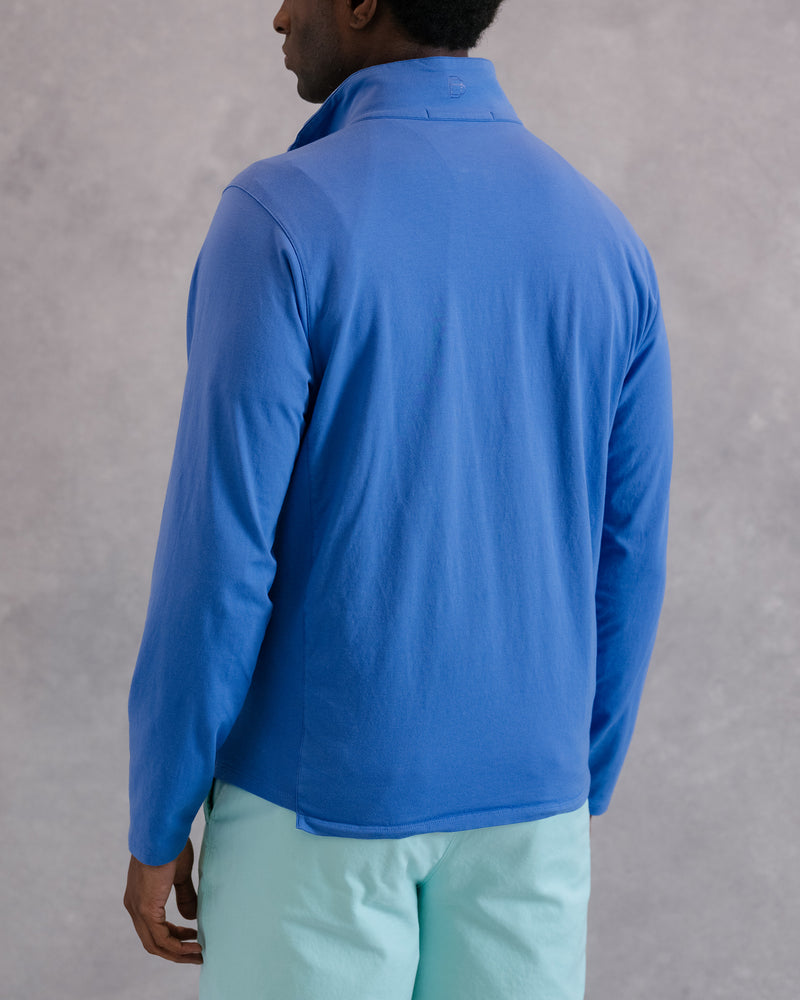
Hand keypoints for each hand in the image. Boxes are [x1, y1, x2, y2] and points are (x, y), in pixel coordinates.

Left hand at [124, 838, 202, 963]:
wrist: (162, 832)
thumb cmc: (171, 845)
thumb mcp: (179, 874)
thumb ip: (183, 895)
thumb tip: (191, 917)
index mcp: (139, 897)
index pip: (154, 928)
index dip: (174, 937)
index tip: (193, 938)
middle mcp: (134, 907)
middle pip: (153, 942)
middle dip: (176, 951)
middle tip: (198, 955)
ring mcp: (138, 909)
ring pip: (156, 944)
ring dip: (178, 953)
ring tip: (199, 955)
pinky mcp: (146, 910)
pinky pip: (161, 938)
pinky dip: (177, 946)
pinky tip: (194, 945)